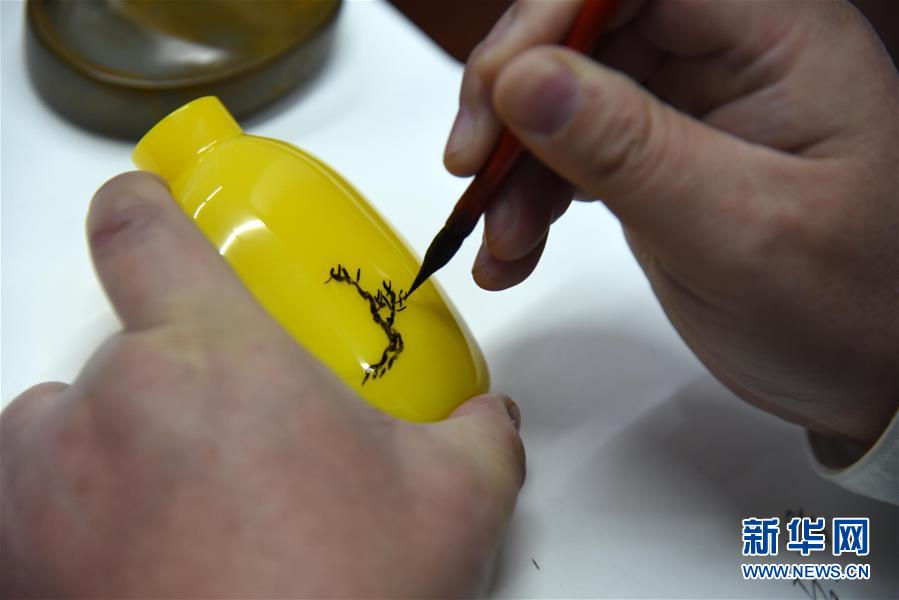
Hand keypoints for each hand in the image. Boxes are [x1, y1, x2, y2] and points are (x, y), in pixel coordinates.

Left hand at [0, 172, 523, 597]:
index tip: (149, 204)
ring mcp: (47, 481)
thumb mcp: (452, 503)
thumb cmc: (339, 599)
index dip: (145, 206)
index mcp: (215, 357)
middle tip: (240, 452)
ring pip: (69, 424)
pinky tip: (142, 559)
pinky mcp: (15, 556)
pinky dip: (76, 512)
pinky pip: (31, 499)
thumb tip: (485, 419)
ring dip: (118, 448)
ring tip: (187, 511)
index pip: (144, 229)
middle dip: (182, 389)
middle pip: (129, 349)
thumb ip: (477, 433)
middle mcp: (112, 401)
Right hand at [445, 0, 896, 449]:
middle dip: (512, 96)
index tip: (500, 92)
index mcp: (773, 34)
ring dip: (513, 164)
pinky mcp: (654, 159)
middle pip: (581, 28)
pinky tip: (512, 252)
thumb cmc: (848, 303)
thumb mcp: (736, 229)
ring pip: (560, 95)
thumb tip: (522, 81)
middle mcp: (725, 55)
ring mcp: (684, 108)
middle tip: (472, 165)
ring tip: (500, 240)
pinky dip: (528, 200)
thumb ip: (628, 151)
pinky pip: (568, 154)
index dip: (550, 14)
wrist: (866, 372)